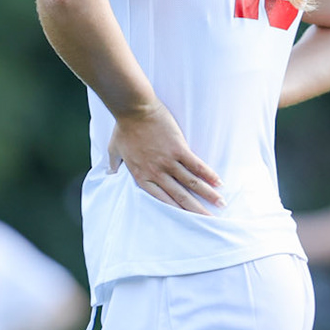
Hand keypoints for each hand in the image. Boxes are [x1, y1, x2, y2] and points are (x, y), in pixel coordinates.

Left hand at [108, 101, 223, 213]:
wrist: (134, 108)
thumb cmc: (123, 128)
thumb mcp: (113, 149)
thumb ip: (113, 163)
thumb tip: (109, 172)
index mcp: (142, 176)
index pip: (161, 200)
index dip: (176, 212)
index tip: (187, 221)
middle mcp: (157, 173)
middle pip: (180, 197)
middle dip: (196, 210)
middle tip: (210, 220)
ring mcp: (169, 161)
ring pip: (191, 183)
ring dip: (207, 194)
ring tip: (221, 203)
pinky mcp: (178, 148)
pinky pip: (196, 165)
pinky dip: (208, 174)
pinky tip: (219, 182)